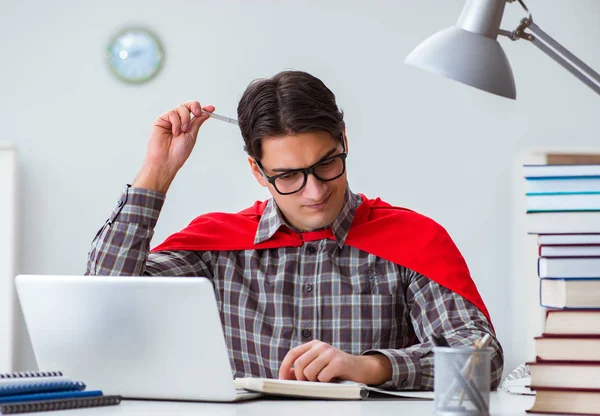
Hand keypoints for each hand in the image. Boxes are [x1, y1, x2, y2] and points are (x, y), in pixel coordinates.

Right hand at [132, 101, 214, 192]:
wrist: (166, 160)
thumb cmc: (178, 152)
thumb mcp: (192, 136)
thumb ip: (197, 122)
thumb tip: (206, 113)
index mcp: (188, 126)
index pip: (195, 113)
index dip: (204, 108)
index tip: (212, 109)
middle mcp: (179, 121)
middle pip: (188, 105)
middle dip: (195, 106)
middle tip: (197, 113)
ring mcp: (170, 120)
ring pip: (181, 108)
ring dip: (185, 119)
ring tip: (183, 131)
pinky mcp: (161, 120)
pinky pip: (172, 114)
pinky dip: (176, 123)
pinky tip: (174, 133)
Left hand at [278, 340, 392, 384]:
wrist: (362, 368)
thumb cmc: (338, 368)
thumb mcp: (318, 364)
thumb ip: (303, 367)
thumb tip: (286, 375)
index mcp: (314, 344)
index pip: (293, 353)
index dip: (284, 367)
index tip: (282, 379)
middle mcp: (321, 346)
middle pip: (299, 364)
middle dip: (301, 378)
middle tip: (309, 382)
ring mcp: (330, 353)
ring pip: (308, 372)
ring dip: (314, 381)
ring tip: (323, 379)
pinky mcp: (338, 362)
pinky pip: (322, 377)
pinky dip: (325, 382)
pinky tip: (333, 379)